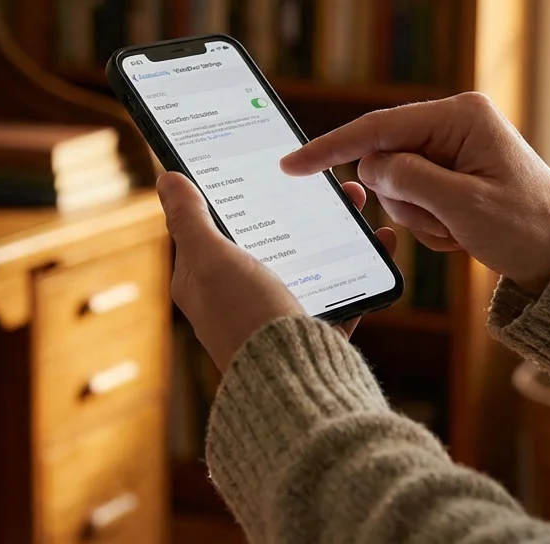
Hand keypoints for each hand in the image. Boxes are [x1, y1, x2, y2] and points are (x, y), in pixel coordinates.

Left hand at [157, 172, 395, 370]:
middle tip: (327, 178)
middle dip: (299, 204)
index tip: (264, 161)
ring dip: (336, 227)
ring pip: (311, 259)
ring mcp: (278, 316)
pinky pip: (344, 290)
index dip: (237, 191)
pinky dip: (364, 264)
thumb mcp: (211, 260)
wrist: (294, 388)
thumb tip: (166, 178)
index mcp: (203, 282)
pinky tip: (383, 243)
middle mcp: (236, 300)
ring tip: (358, 200)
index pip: (213, 226)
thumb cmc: (245, 319)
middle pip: (270, 237)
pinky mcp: (315, 332)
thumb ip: (190, 219)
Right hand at [281, 92, 549, 294]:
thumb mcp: (465, 206)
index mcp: (461, 116)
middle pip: (384, 157)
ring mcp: (450, 146)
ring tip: (458, 229)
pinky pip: (410, 196)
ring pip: (393, 183)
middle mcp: (453, 122)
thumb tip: (370, 166)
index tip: (292, 164)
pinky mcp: (448, 169)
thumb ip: (411, 179)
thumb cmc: (524, 228)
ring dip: (418, 216)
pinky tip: (460, 230)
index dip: (331, 148)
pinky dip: (427, 222)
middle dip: (404, 200)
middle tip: (443, 223)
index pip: (379, 127)